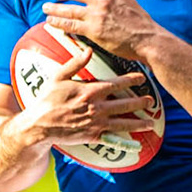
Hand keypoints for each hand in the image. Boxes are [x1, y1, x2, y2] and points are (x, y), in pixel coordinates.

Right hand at [17, 42, 157, 146]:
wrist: (40, 125)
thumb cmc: (47, 99)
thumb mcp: (58, 77)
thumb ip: (75, 63)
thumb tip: (89, 50)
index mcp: (90, 91)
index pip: (116, 84)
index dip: (131, 80)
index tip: (142, 78)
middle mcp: (96, 108)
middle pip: (125, 104)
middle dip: (140, 102)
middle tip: (152, 101)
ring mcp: (96, 123)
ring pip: (123, 123)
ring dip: (138, 123)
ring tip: (150, 122)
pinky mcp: (93, 136)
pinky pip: (112, 137)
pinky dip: (125, 139)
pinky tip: (135, 140)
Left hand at [41, 0, 160, 59]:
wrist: (148, 39)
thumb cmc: (143, 26)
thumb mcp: (131, 4)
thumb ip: (116, 1)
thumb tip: (108, 4)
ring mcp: (96, 14)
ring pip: (70, 9)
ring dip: (55, 9)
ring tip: (46, 9)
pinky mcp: (93, 29)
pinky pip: (71, 25)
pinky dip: (59, 23)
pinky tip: (51, 22)